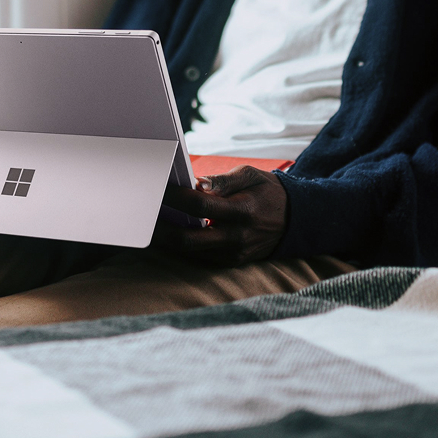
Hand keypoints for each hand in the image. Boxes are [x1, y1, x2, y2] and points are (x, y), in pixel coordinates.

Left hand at [153, 165, 288, 265]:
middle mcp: (237, 237)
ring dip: (166, 240)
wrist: (295, 220)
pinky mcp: (231, 262)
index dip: (175, 197)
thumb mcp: (250, 175)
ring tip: (148, 225)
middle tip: (142, 216)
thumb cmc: (267, 192)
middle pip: (188, 239)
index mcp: (242, 211)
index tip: (157, 188)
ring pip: (190, 251)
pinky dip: (182, 245)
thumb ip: (222, 181)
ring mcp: (234, 253)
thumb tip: (196, 183)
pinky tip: (167, 234)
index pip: (201, 206)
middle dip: (160, 230)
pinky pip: (199, 256)